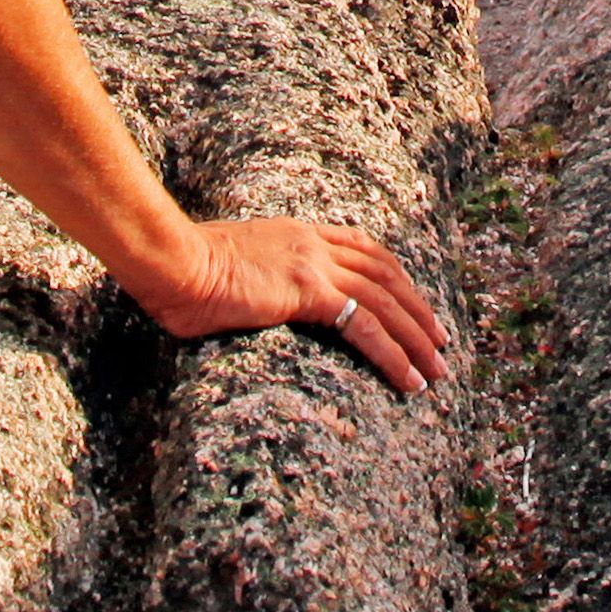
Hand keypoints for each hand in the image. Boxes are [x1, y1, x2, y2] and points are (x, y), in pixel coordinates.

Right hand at [133, 215, 457, 395]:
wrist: (170, 261)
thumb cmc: (180, 272)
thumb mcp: (225, 267)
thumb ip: (248, 279)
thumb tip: (240, 297)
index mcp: (296, 233)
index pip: (361, 248)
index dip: (393, 275)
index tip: (411, 298)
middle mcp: (313, 243)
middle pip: (385, 273)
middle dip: (417, 308)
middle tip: (440, 340)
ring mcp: (313, 265)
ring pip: (385, 301)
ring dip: (416, 336)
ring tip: (436, 368)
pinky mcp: (308, 292)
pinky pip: (364, 326)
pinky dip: (393, 353)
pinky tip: (409, 378)